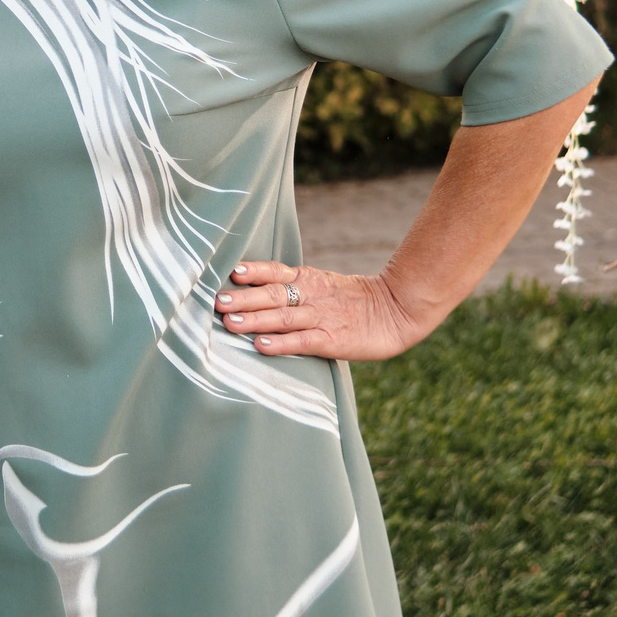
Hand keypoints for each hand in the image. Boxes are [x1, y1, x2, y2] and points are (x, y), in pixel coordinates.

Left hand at [214, 261, 433, 361]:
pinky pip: (303, 341)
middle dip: (244, 297)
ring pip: (283, 317)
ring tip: (229, 322)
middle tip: (217, 300)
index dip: (254, 271)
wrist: (399, 309)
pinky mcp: (333, 340)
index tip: (231, 272)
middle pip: (273, 294)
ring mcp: (322, 318)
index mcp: (309, 279)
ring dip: (255, 319)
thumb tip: (255, 293)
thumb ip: (295, 288)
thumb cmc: (355, 301)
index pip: (276, 271)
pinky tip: (260, 345)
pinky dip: (280, 343)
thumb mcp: (324, 285)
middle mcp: (312, 295)